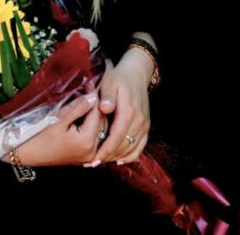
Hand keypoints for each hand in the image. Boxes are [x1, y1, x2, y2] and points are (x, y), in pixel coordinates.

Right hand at [12, 90, 105, 167]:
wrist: (24, 153)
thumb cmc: (38, 135)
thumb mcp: (58, 118)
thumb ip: (78, 107)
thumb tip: (94, 96)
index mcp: (86, 142)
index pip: (97, 114)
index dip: (93, 96)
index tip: (89, 84)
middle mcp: (91, 152)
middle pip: (101, 122)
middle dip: (94, 105)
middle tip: (87, 90)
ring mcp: (88, 156)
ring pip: (99, 130)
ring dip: (93, 115)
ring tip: (83, 100)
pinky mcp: (83, 157)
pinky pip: (93, 138)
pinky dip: (90, 126)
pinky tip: (82, 114)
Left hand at [92, 48, 152, 165]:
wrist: (136, 74)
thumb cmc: (118, 78)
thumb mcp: (109, 82)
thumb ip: (107, 96)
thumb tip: (104, 108)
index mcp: (128, 111)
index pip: (116, 137)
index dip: (105, 151)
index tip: (94, 160)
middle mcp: (139, 121)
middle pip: (123, 146)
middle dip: (108, 157)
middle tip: (92, 164)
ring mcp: (144, 125)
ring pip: (131, 148)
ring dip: (116, 157)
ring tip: (101, 162)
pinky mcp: (146, 126)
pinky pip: (140, 146)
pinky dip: (131, 156)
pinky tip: (119, 161)